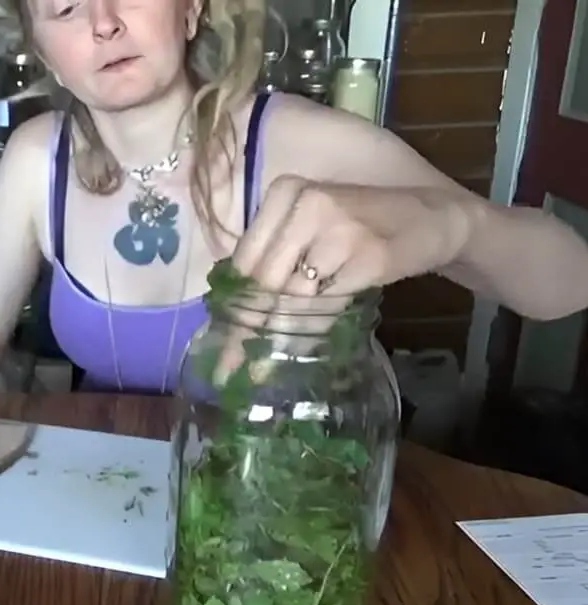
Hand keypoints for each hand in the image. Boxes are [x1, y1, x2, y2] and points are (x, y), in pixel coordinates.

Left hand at [213, 176, 466, 382]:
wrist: (434, 217)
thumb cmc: (362, 225)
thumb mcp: (311, 226)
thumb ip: (276, 255)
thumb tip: (233, 308)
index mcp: (286, 192)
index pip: (246, 257)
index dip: (230, 302)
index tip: (216, 336)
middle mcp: (310, 205)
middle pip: (264, 279)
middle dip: (245, 328)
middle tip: (227, 366)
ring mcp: (341, 230)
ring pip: (293, 296)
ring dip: (276, 336)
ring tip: (258, 367)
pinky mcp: (370, 258)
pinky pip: (329, 305)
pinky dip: (313, 330)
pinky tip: (302, 347)